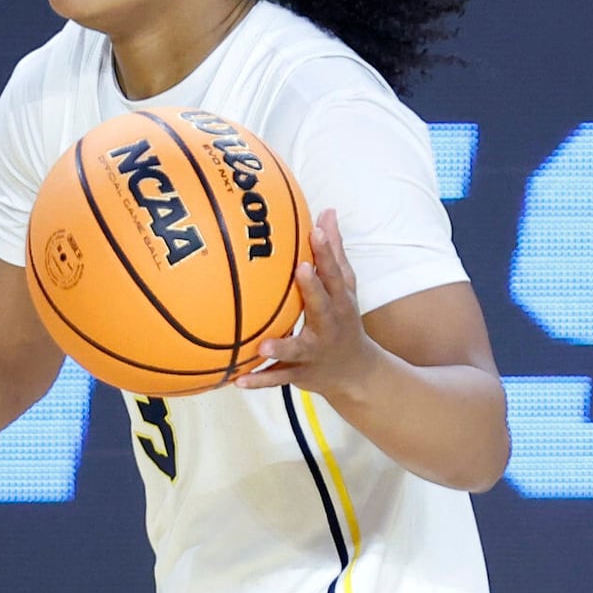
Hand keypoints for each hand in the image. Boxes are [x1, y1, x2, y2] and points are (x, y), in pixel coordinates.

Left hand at [234, 211, 382, 397]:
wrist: (355, 372)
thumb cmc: (343, 320)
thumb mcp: (344, 288)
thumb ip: (334, 254)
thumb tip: (327, 213)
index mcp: (339, 302)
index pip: (334, 274)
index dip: (327, 253)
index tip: (316, 231)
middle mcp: (329, 326)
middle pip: (322, 306)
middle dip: (313, 289)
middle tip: (301, 270)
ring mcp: (314, 353)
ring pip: (297, 350)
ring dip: (281, 347)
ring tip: (263, 345)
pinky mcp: (299, 374)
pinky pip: (277, 378)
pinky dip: (258, 380)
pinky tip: (237, 380)